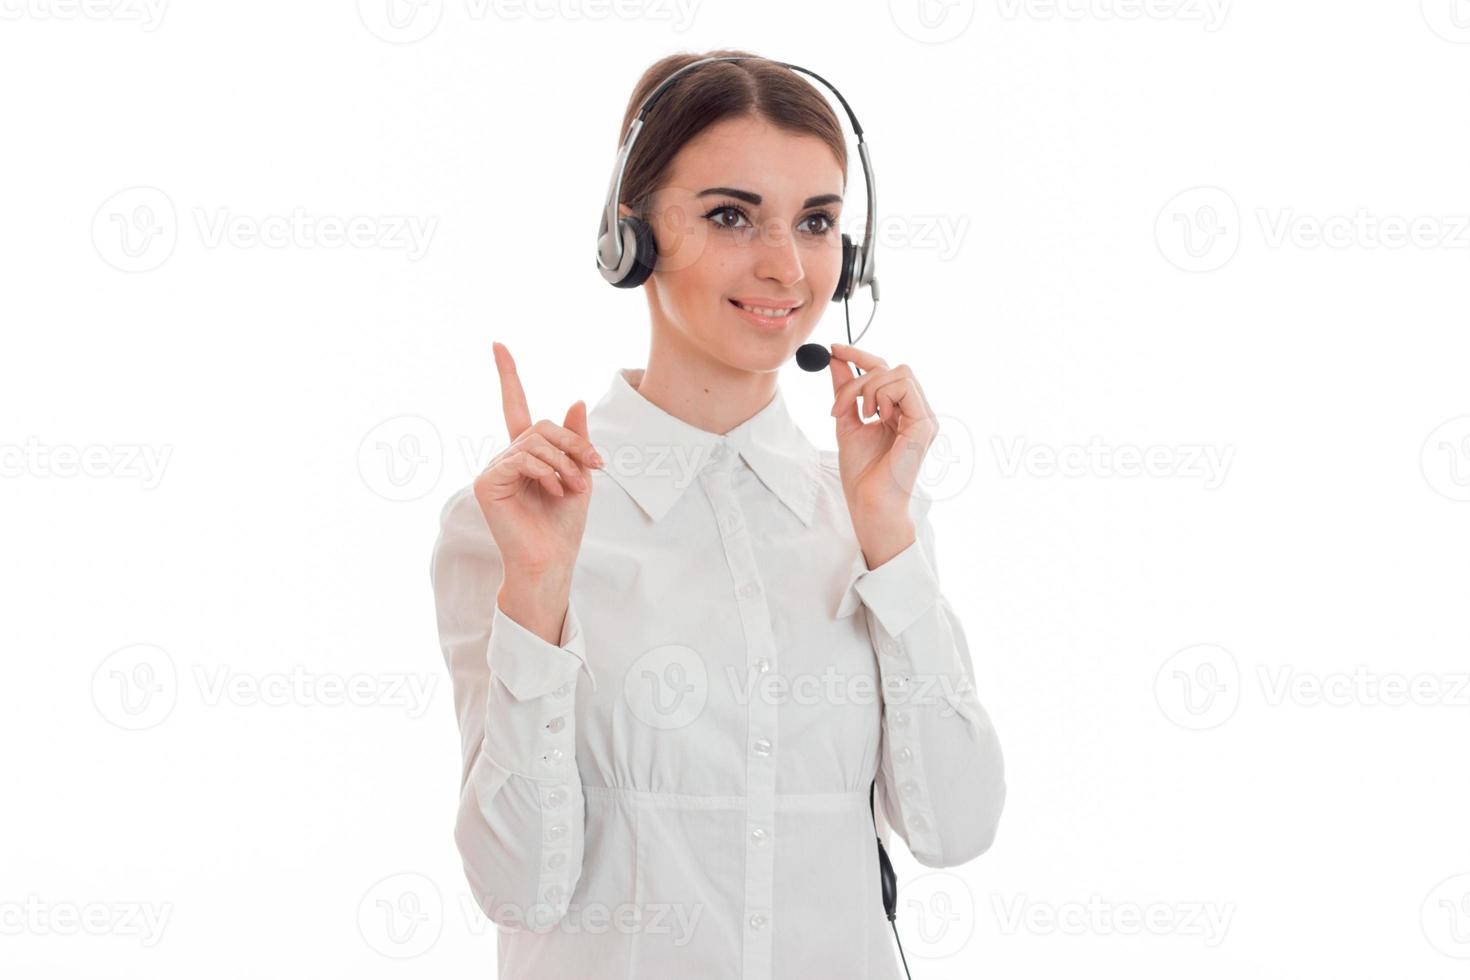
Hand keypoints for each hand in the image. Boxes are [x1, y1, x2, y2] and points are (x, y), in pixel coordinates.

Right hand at [473, 341, 603, 582]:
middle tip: (595, 468)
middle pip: (542, 425)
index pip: (515, 405)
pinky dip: (548, 472)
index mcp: (525, 453)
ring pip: (536, 442)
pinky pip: (523, 459)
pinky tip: (556, 491)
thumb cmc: (563, 524)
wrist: (551, 559)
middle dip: (574, 444)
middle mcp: (505, 456)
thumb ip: (576, 439)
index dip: (508, 375)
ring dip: (566, 463)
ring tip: (576, 488)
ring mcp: (494, 469)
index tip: (498, 345)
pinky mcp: (488, 482)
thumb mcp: (580, 474)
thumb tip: (575, 399)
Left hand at [827, 343, 935, 562]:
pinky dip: (883, 397)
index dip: (860, 356)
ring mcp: (925, 418)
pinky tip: (876, 418)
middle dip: (860, 377)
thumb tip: (835, 360)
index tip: (833, 350)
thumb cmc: (862, 473)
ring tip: (862, 415)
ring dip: (870, 388)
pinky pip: (904, 388)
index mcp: (901, 412)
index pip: (886, 372)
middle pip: (892, 368)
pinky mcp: (925, 424)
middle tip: (840, 404)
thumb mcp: (847, 422)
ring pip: (900, 372)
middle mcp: (917, 412)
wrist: (868, 502)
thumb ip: (845, 391)